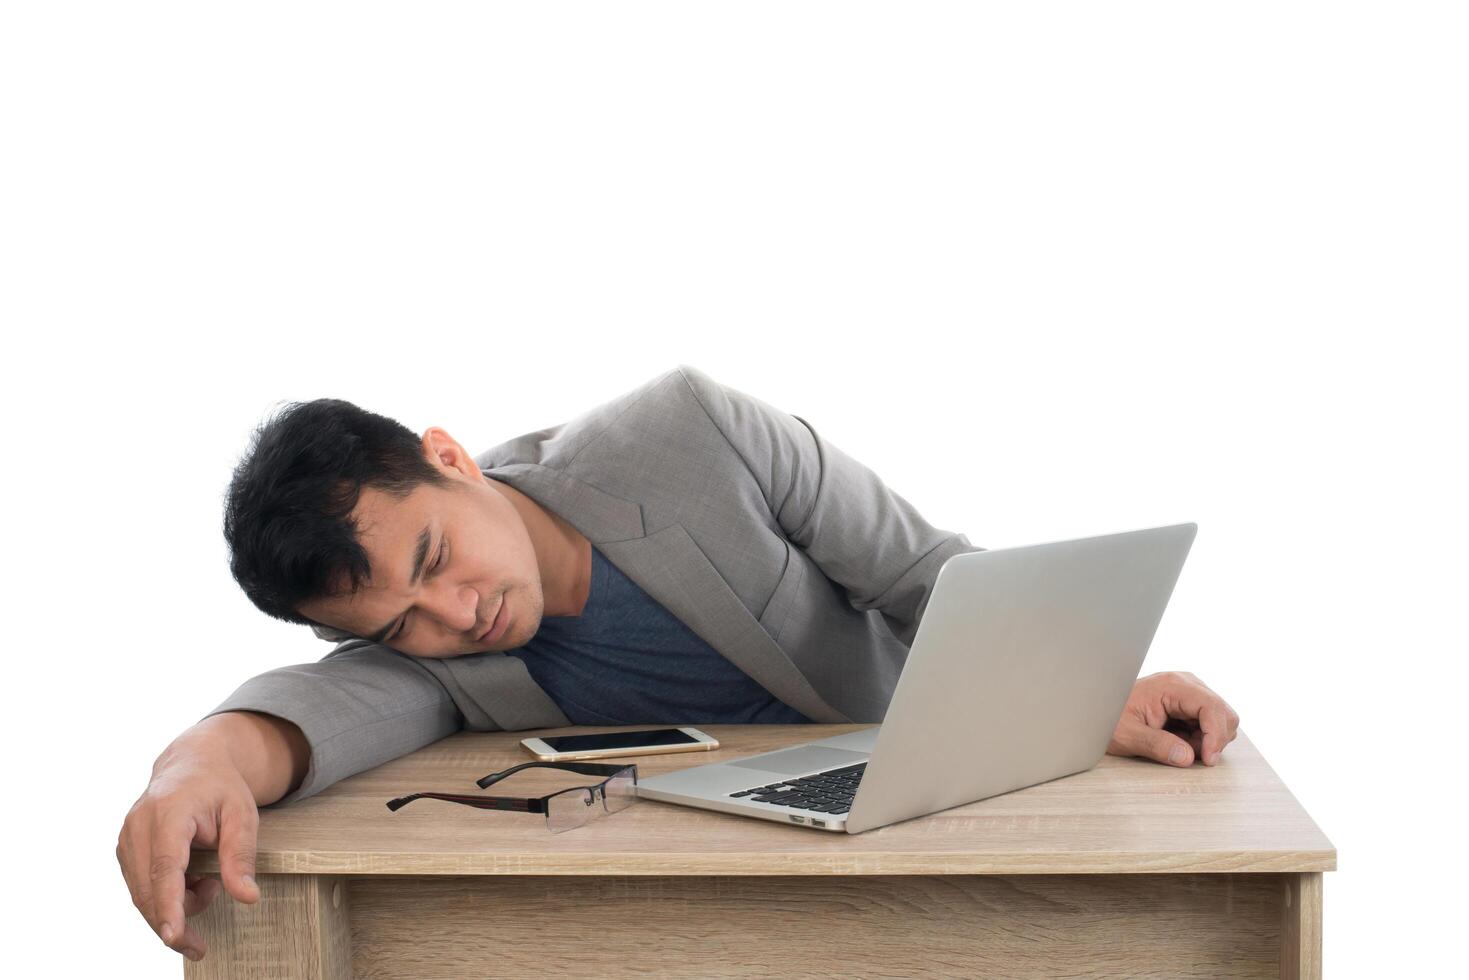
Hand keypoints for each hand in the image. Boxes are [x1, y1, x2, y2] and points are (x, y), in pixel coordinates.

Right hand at [116, 735, 261, 962]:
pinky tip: (191, 880)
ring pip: (142, 894)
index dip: (169, 905)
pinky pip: (141, 886)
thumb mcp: (243, 815)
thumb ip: (241, 856)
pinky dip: (165, 895)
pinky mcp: (125, 850)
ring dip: (174, 906)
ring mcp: (127, 838)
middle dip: (173, 923)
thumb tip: (247, 897)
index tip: (174, 937)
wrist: (194, 763)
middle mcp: (138, 824)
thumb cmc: (221, 787)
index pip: (166, 867)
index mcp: (169, 811)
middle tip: (200, 945)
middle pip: (149, 889)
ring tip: (209, 884)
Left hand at [1107, 670, 1239, 766]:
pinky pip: (1210, 726)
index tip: (1207, 759)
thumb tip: (1187, 757)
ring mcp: (1190, 693)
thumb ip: (1156, 745)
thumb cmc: (1109, 718)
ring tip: (1175, 746)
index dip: (1216, 735)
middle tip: (1187, 755)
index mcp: (1171, 685)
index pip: (1212, 707)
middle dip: (1213, 740)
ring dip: (1207, 741)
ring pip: (1221, 721)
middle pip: (1224, 713)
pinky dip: (1201, 740)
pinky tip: (1177, 741)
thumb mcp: (1126, 735)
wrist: (1098, 710)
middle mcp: (1186, 684)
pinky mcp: (1190, 704)